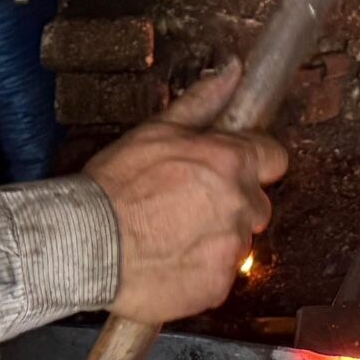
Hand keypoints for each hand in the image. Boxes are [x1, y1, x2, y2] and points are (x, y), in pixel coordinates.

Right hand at [88, 61, 283, 325]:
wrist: (85, 245)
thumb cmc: (115, 187)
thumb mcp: (155, 132)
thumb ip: (202, 103)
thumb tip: (231, 72)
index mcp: (230, 162)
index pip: (274, 159)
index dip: (252, 163)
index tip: (231, 169)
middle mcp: (240, 205)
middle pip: (256, 203)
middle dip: (231, 203)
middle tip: (187, 205)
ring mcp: (232, 249)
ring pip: (238, 241)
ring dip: (215, 238)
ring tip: (171, 235)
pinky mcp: (218, 286)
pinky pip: (220, 276)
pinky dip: (201, 271)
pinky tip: (169, 261)